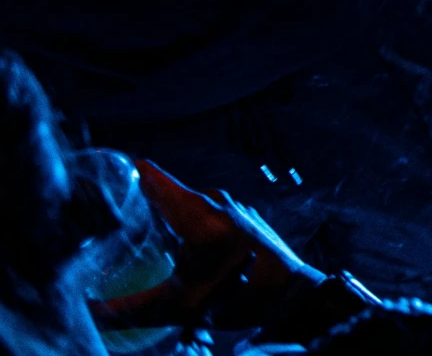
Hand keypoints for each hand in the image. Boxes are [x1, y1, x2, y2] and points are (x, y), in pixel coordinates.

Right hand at [96, 164, 322, 331]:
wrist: (287, 295)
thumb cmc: (236, 295)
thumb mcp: (175, 306)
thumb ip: (126, 309)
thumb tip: (89, 313)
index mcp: (196, 211)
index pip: (150, 175)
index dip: (122, 171)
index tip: (97, 171)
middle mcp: (214, 199)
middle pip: (164, 190)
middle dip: (136, 202)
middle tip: (106, 217)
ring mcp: (231, 205)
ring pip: (185, 201)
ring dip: (163, 215)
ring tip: (138, 234)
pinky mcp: (242, 214)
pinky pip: (206, 210)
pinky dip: (187, 222)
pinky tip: (177, 244)